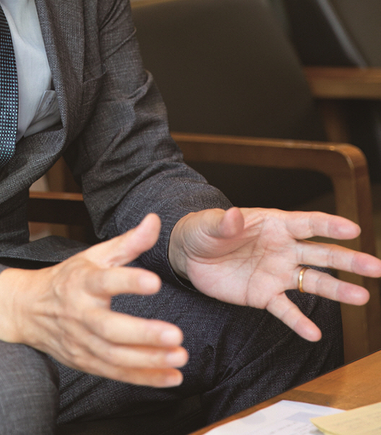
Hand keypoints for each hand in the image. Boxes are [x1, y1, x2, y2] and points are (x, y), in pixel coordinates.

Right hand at [0, 214, 187, 386]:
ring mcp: (81, 342)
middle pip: (110, 328)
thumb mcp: (95, 255)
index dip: (129, 281)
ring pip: (115, 357)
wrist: (27, 309)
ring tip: (180, 356)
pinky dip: (144, 379)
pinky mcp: (85, 363)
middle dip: (144, 334)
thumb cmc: (68, 278)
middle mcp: (80, 314)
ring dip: (149, 360)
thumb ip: (128, 242)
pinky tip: (172, 376)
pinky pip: (116, 374)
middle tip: (176, 334)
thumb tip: (155, 220)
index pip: (105, 281)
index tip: (155, 281)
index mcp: (82, 282)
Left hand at [169, 206, 380, 340]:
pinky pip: (286, 310)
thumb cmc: (204, 230)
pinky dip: (299, 322)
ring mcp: (276, 273)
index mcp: (274, 224)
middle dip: (349, 259)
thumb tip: (233, 216)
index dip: (330, 225)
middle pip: (321, 254)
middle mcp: (282, 249)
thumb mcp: (208, 223)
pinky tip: (314, 334)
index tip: (354, 229)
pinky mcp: (264, 296)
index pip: (307, 223)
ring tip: (362, 297)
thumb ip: (223, 223)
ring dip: (337, 289)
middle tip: (376, 267)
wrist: (189, 256)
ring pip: (313, 282)